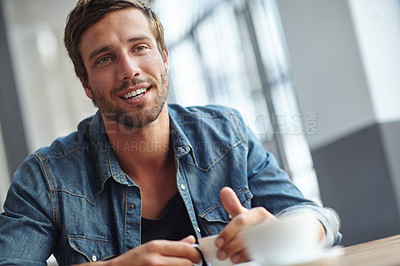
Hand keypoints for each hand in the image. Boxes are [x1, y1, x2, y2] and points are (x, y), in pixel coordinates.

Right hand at [80, 235, 200, 265]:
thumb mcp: (152, 247)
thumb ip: (173, 244)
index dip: (196, 255)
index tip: (197, 258)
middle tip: (190, 265)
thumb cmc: (133, 261)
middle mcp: (155, 259)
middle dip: (191, 265)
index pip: (186, 249)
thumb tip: (191, 240)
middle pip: (187, 263)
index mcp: (156, 246)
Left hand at [215, 187, 276, 263]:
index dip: (228, 232)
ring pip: (257, 246)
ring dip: (241, 254)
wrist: (275, 238)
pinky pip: (266, 255)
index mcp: (259, 214)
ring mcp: (275, 237)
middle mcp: (269, 224)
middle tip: (221, 254)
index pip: (241, 221)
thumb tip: (224, 190)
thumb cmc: (256, 227)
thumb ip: (233, 206)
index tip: (218, 243)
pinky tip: (242, 261)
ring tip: (232, 258)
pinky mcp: (279, 249)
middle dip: (232, 245)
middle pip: (248, 235)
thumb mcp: (245, 216)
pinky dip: (252, 258)